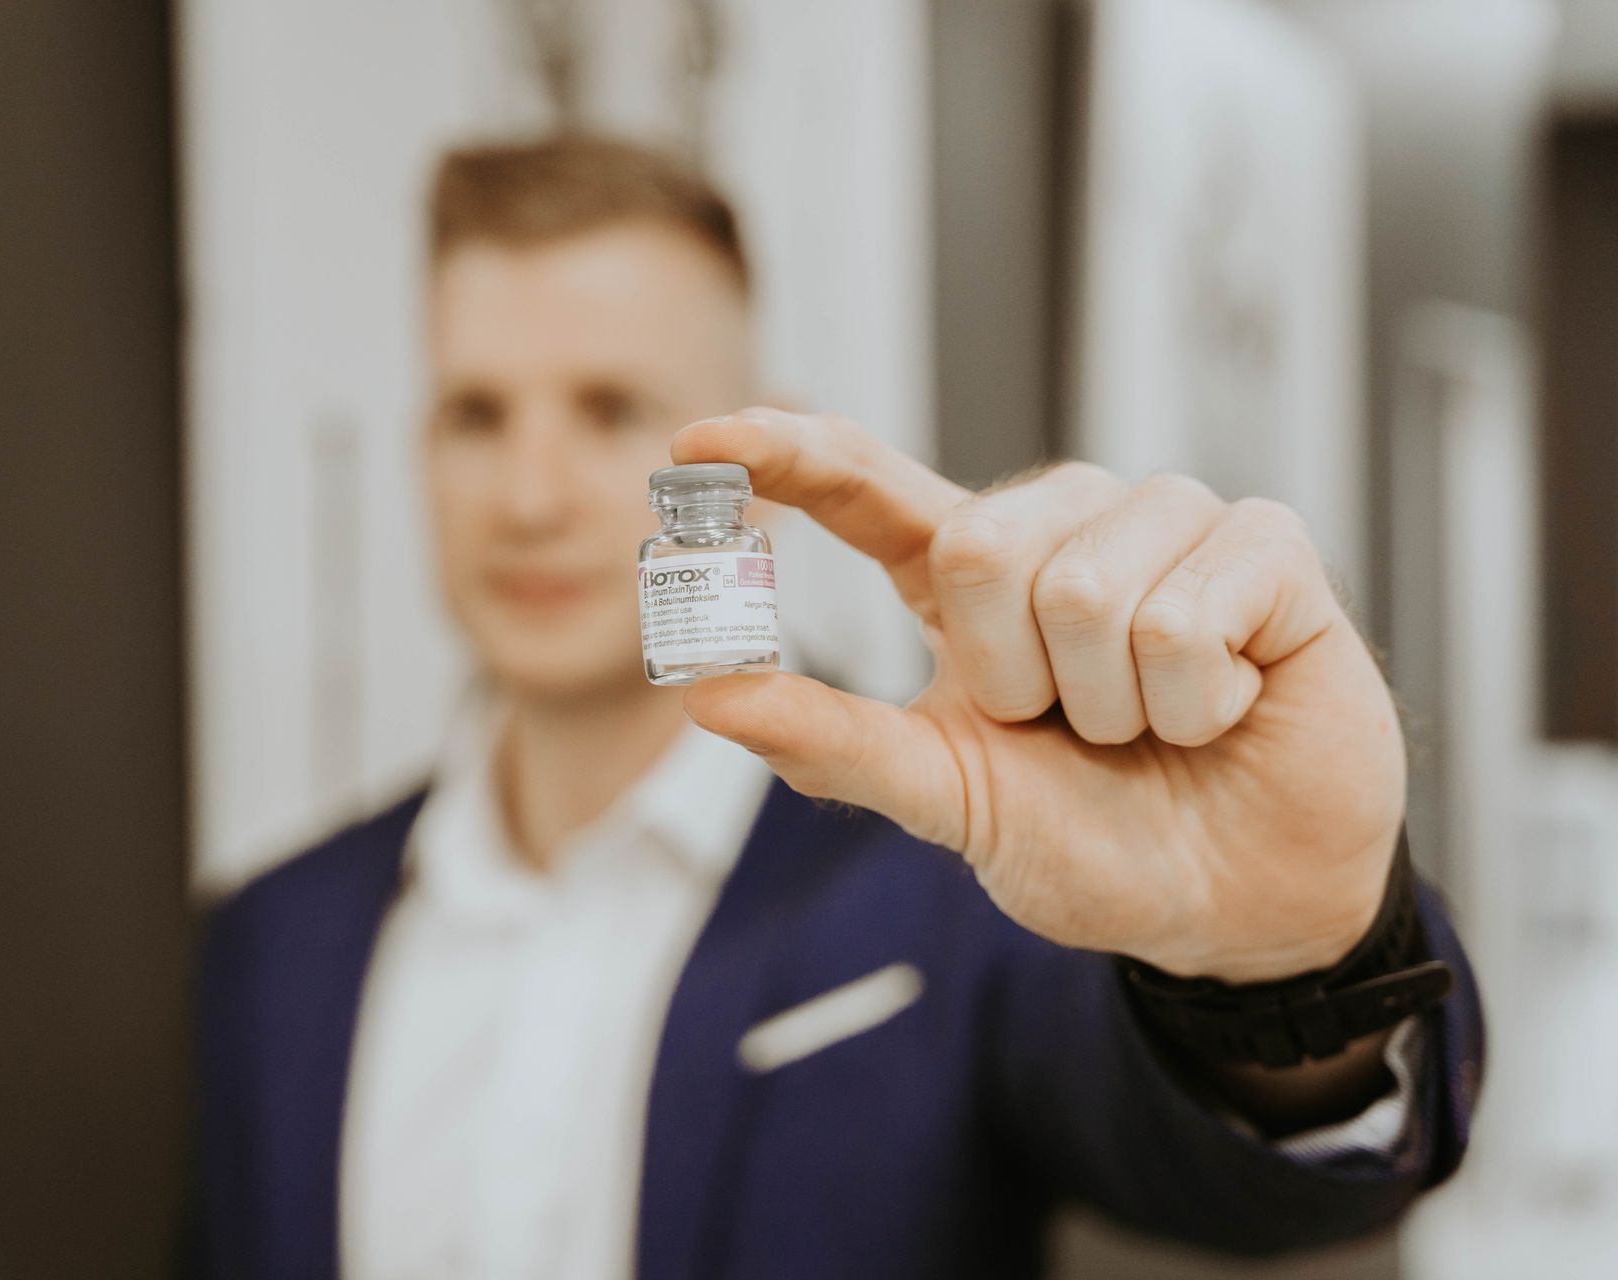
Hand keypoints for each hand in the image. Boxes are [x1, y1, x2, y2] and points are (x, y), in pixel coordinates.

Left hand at [672, 409, 1402, 983]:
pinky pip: (1185, 612)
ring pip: (1082, 586)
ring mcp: (1163, 523)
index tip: (693, 444)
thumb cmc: (1092, 840)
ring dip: (1110, 703)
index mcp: (965, 577)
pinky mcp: (1262, 543)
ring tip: (1149, 723)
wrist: (1234, 905)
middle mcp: (1057, 527)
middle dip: (1017, 679)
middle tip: (1067, 728)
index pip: (865, 481)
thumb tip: (706, 695)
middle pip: (979, 542)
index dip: (786, 453)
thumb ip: (837, 746)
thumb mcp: (951, 800)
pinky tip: (1221, 707)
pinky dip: (1193, 701)